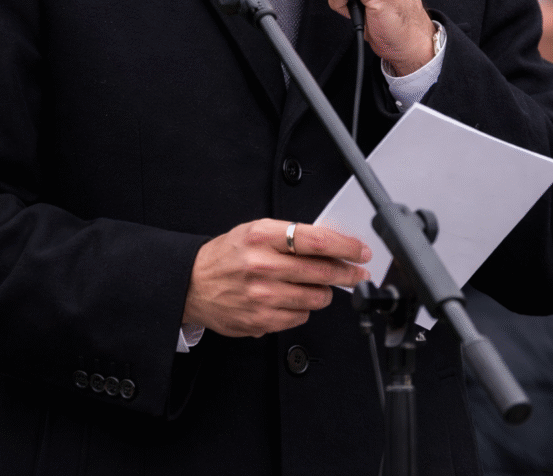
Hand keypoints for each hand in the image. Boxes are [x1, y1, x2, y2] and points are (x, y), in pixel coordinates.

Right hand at [183, 219, 371, 336]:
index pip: (316, 240)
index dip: (345, 246)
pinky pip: (300, 317)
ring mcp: (262, 296)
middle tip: (357, 273)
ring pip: (316, 298)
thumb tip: (330, 244)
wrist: (193, 284)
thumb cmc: (227, 255)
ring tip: (318, 286)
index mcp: (262, 236)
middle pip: (321, 271)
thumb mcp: (254, 231)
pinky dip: (303, 309)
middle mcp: (262, 265)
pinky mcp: (261, 320)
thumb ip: (289, 236)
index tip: (360, 251)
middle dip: (347, 273)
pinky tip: (292, 300)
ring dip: (324, 292)